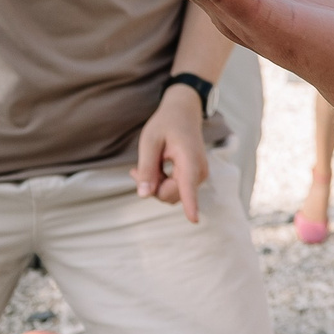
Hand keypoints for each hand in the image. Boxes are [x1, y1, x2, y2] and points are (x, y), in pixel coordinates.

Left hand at [132, 84, 209, 223]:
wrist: (184, 112)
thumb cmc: (166, 124)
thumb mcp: (149, 141)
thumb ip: (146, 168)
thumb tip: (143, 195)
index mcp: (189, 159)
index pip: (188, 185)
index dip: (190, 204)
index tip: (194, 221)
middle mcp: (199, 172)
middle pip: (170, 195)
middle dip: (152, 187)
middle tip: (134, 170)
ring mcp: (198, 176)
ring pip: (171, 195)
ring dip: (155, 186)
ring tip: (143, 167)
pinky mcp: (194, 179)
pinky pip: (175, 190)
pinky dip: (161, 184)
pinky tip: (153, 170)